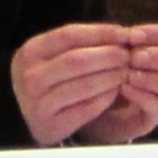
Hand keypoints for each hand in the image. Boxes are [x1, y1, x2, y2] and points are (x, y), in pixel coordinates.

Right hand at [10, 23, 132, 145]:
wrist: (31, 115)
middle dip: (108, 56)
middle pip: (77, 60)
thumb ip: (84, 43)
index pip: (69, 35)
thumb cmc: (52, 78)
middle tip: (128, 56)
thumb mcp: (56, 55)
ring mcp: (37, 102)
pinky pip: (85, 109)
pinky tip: (116, 92)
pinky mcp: (50, 124)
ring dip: (111, 77)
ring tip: (126, 72)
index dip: (100, 33)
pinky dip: (105, 98)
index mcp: (30, 51)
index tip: (124, 34)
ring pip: (83, 85)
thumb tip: (123, 34)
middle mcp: (29, 76)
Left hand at [77, 23, 157, 144]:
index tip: (132, 36)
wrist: (84, 105)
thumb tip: (124, 34)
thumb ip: (118, 43)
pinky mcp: (150, 119)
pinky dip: (143, 96)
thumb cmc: (98, 70)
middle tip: (135, 58)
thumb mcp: (107, 52)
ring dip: (155, 79)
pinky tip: (124, 88)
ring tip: (130, 76)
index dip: (156, 34)